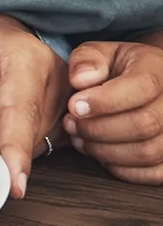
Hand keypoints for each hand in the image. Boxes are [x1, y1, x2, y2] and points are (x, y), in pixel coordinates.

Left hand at [0, 12, 65, 198]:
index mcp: (24, 57)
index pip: (21, 113)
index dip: (14, 151)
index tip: (14, 184)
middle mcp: (54, 77)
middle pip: (29, 134)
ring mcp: (63, 96)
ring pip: (34, 143)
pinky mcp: (60, 112)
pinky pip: (36, 141)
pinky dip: (7, 142)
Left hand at [64, 40, 162, 182]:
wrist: (144, 82)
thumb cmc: (118, 69)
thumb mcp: (101, 53)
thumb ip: (87, 59)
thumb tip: (80, 79)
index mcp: (158, 71)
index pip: (141, 87)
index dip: (104, 101)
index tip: (74, 106)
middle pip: (144, 124)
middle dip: (98, 129)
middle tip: (71, 124)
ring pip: (148, 152)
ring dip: (105, 150)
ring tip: (79, 138)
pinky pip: (152, 173)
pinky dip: (120, 168)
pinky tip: (99, 153)